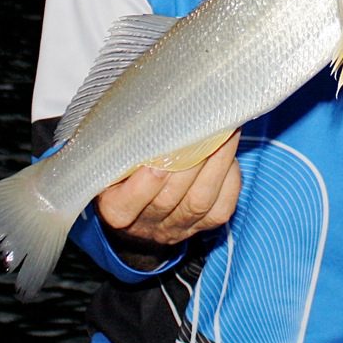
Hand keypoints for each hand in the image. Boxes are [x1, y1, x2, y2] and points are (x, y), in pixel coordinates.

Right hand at [95, 131, 241, 259]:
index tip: (162, 151)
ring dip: (216, 164)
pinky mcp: (204, 226)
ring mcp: (177, 228)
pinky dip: (229, 179)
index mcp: (116, 210)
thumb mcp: (112, 161)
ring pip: (200, 202)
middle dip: (190, 162)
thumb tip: (146, 113)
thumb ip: (122, 147)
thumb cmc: (125, 172)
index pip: (129, 202)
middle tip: (202, 128)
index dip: (148, 179)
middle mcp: (147, 225)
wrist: (141, 208)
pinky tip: (230, 154)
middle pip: (170, 199)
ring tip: (224, 132)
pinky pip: (222, 207)